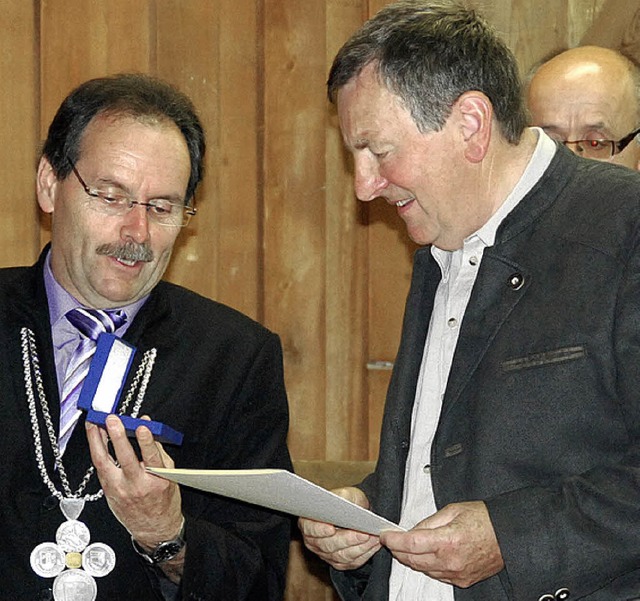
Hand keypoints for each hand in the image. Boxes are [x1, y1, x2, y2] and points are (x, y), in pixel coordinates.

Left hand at [86, 415, 182, 547]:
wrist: (154, 528)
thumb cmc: (164, 501)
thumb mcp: (170, 476)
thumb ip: (158, 451)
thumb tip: (149, 429)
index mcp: (157, 480)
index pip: (151, 457)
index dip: (146, 441)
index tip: (141, 426)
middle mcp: (137, 486)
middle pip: (124, 458)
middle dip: (116, 436)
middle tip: (112, 420)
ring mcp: (120, 490)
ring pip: (104, 463)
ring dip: (97, 441)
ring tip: (94, 425)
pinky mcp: (108, 493)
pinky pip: (100, 470)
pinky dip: (97, 452)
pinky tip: (95, 440)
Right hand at [298, 486, 380, 570]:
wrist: (356, 511)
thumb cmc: (348, 501)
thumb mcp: (345, 493)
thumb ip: (343, 498)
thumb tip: (344, 507)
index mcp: (309, 520)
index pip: (310, 528)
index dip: (319, 530)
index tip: (331, 529)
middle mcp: (314, 540)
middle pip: (327, 545)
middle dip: (347, 540)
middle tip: (363, 533)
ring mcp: (325, 553)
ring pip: (340, 556)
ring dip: (358, 548)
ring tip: (372, 538)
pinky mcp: (338, 561)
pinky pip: (350, 562)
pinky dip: (363, 554)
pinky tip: (372, 545)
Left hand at [380, 501, 503, 587]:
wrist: (508, 535)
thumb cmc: (484, 519)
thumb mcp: (453, 510)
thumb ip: (429, 522)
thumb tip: (412, 530)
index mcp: (447, 540)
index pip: (411, 543)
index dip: (394, 540)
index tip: (385, 536)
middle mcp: (450, 561)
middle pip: (413, 560)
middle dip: (399, 550)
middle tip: (393, 540)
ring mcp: (457, 573)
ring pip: (423, 569)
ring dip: (412, 559)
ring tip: (408, 546)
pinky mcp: (462, 580)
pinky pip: (437, 575)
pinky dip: (427, 566)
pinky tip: (427, 555)